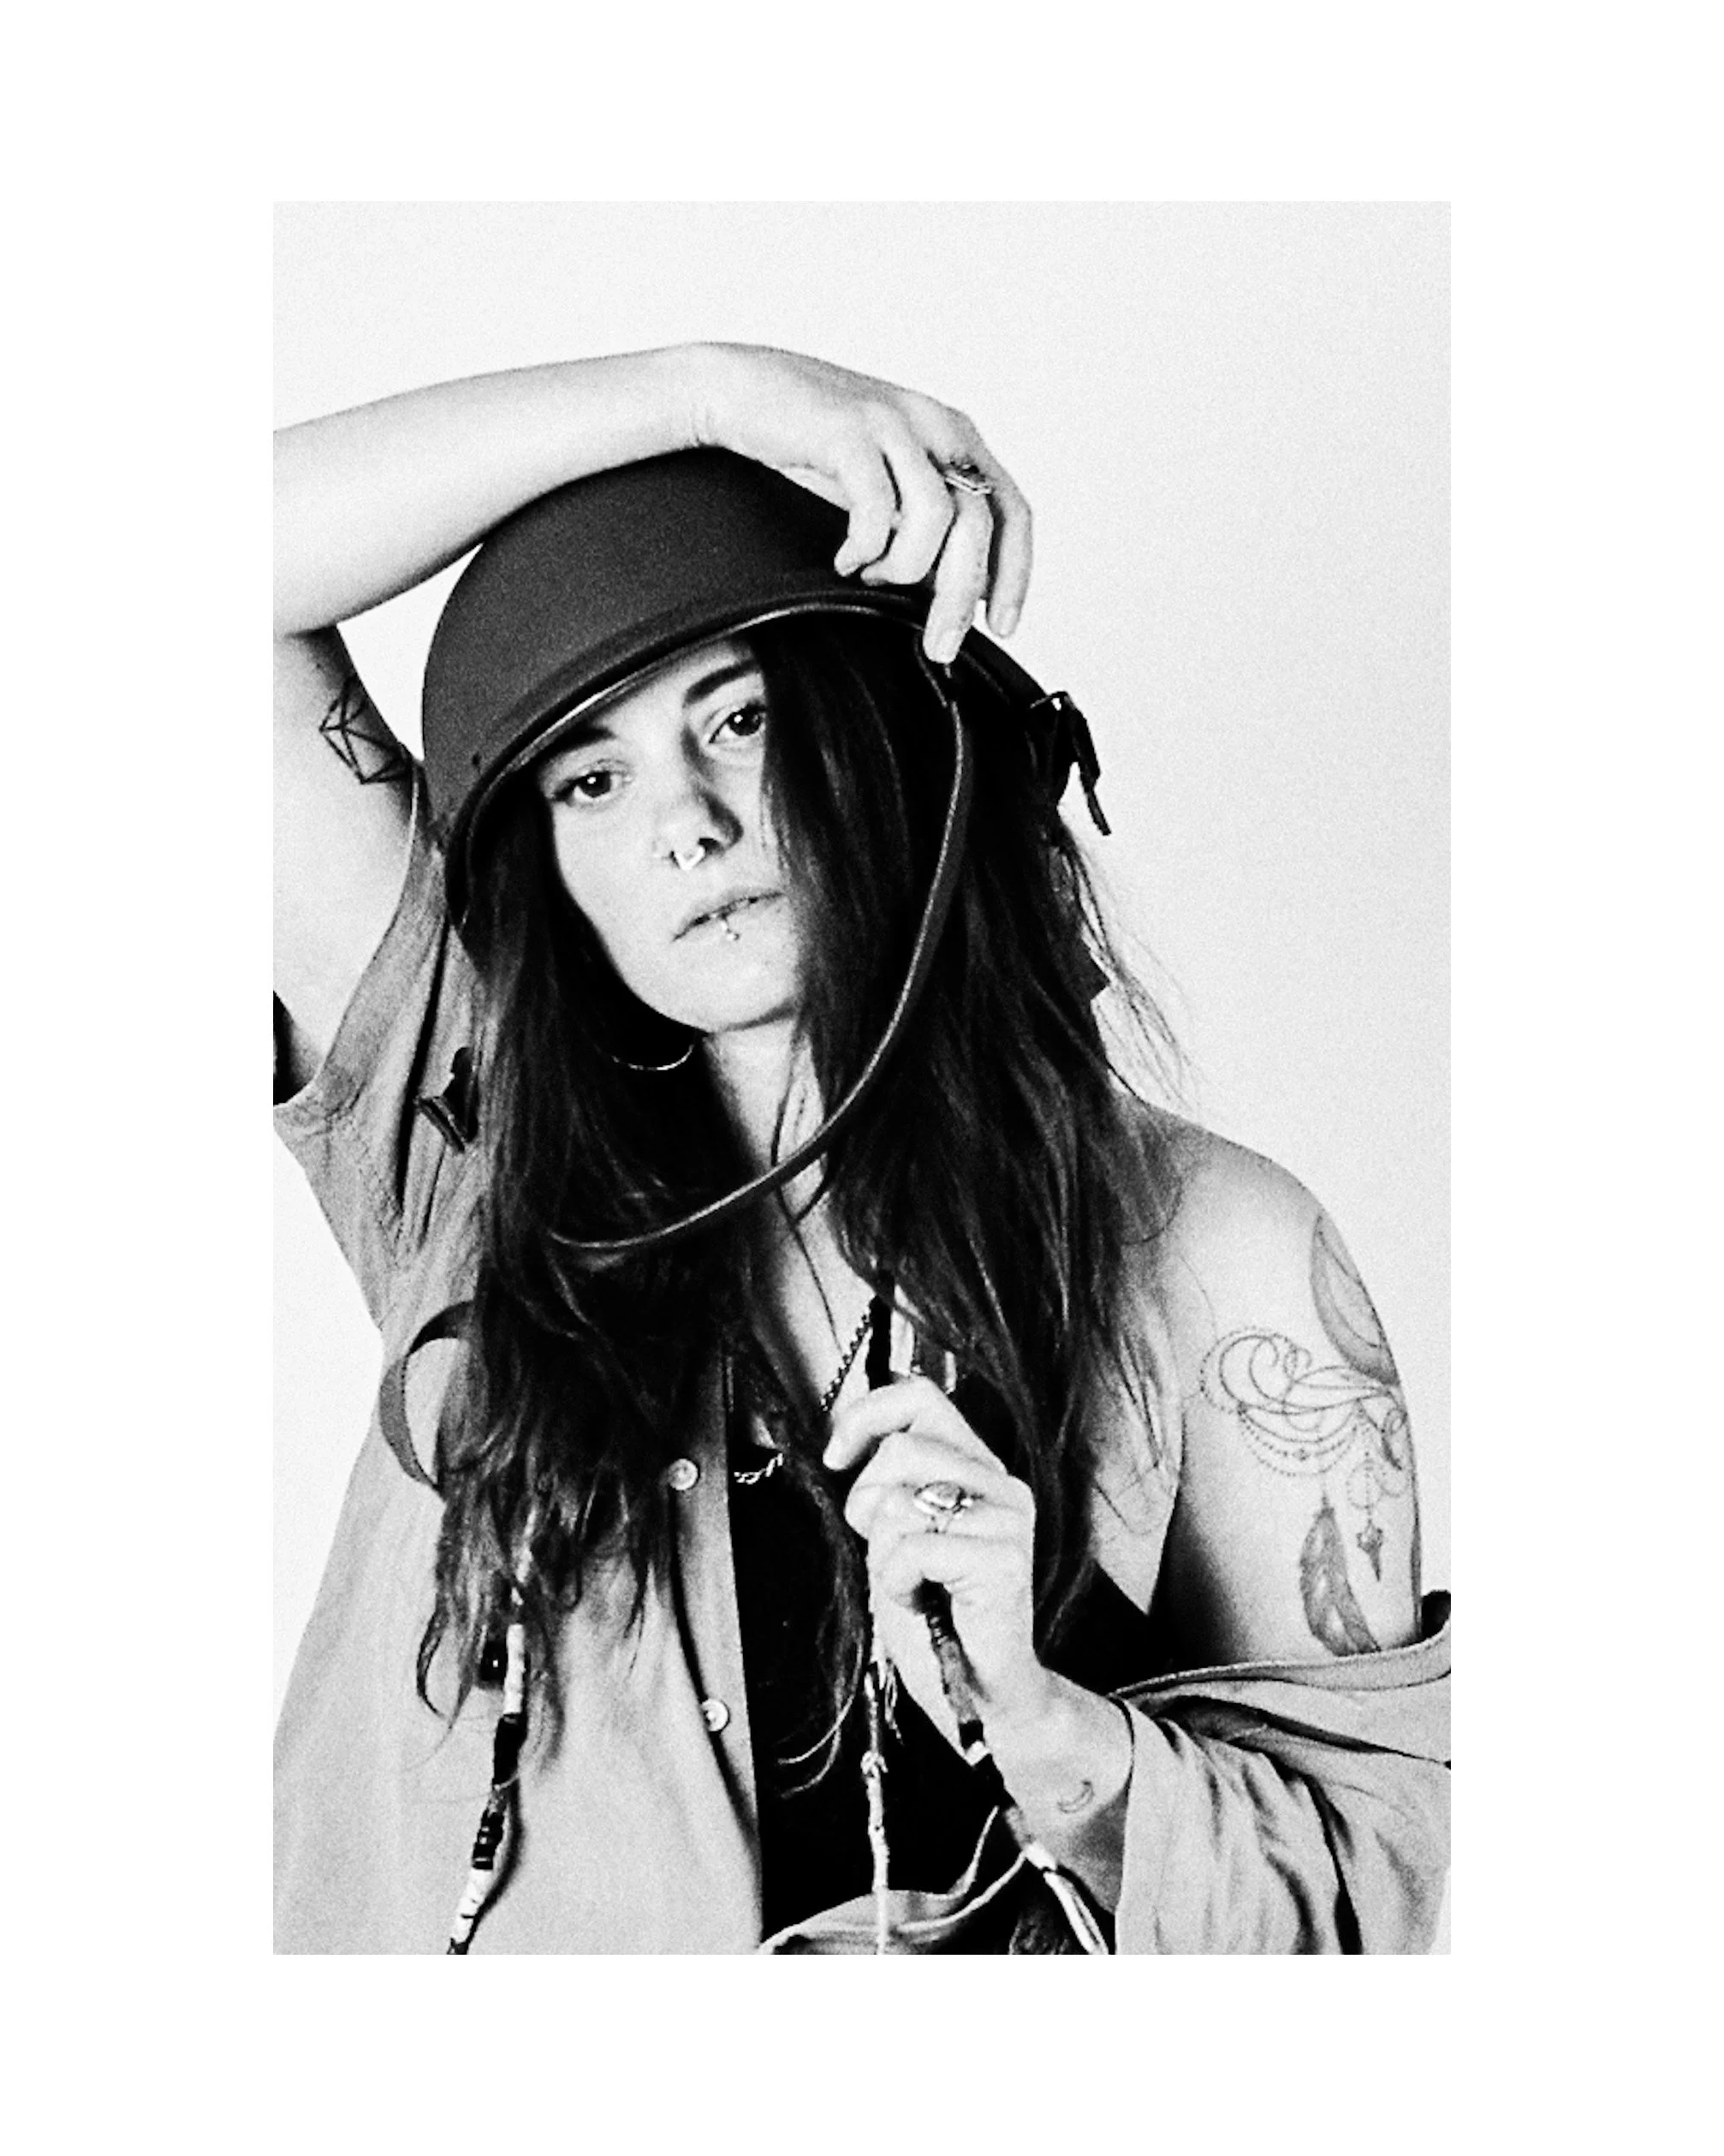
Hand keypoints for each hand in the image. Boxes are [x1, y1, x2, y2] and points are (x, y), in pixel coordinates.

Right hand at [682, 342, 1032, 663]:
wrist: (739, 389)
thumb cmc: (812, 442)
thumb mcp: (886, 483)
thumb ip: (924, 527)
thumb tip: (951, 595)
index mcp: (953, 436)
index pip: (1011, 510)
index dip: (1014, 572)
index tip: (1002, 623)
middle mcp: (933, 425)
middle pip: (978, 524)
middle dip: (960, 596)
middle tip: (938, 644)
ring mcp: (893, 423)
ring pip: (936, 517)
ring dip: (906, 569)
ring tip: (874, 578)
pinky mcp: (848, 429)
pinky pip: (877, 506)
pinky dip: (865, 547)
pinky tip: (846, 559)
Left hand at [823, 1376, 1057, 1741]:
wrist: (984, 1694)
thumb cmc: (938, 1618)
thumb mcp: (897, 1536)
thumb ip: (888, 1487)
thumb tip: (850, 1441)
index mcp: (977, 1468)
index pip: (921, 1396)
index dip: (867, 1415)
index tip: (837, 1455)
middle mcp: (1000, 1483)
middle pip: (904, 1445)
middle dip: (869, 1499)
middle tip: (883, 1547)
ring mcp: (1007, 1518)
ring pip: (903, 1496)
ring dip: (885, 1550)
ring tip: (911, 1582)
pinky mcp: (1004, 1557)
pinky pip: (913, 1548)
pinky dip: (898, 1582)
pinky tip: (922, 1601)